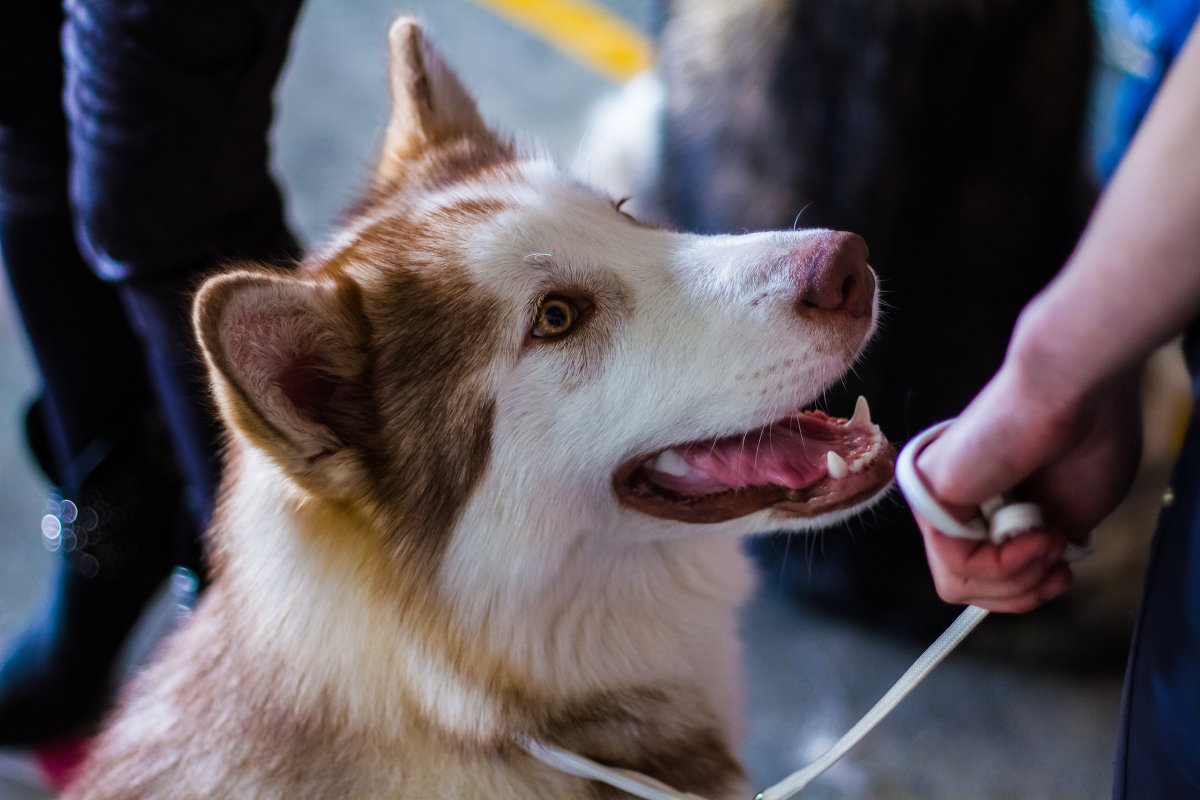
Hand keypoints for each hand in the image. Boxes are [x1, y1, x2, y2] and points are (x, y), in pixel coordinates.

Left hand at [907, 356, 1142, 612]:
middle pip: (968, 585)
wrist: (1074, 390)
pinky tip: (1036, 534)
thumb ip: (1046, 546)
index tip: (1064, 570)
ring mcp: (935, 497)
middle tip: (1058, 564)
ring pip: (959, 584)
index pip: (985, 571)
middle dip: (1023, 590)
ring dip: (1018, 579)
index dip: (1027, 587)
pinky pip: (956, 568)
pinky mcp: (926, 497)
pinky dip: (1005, 565)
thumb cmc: (1087, 436)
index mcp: (989, 498)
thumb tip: (1039, 569)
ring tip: (1048, 541)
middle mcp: (954, 497)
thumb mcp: (1076, 512)